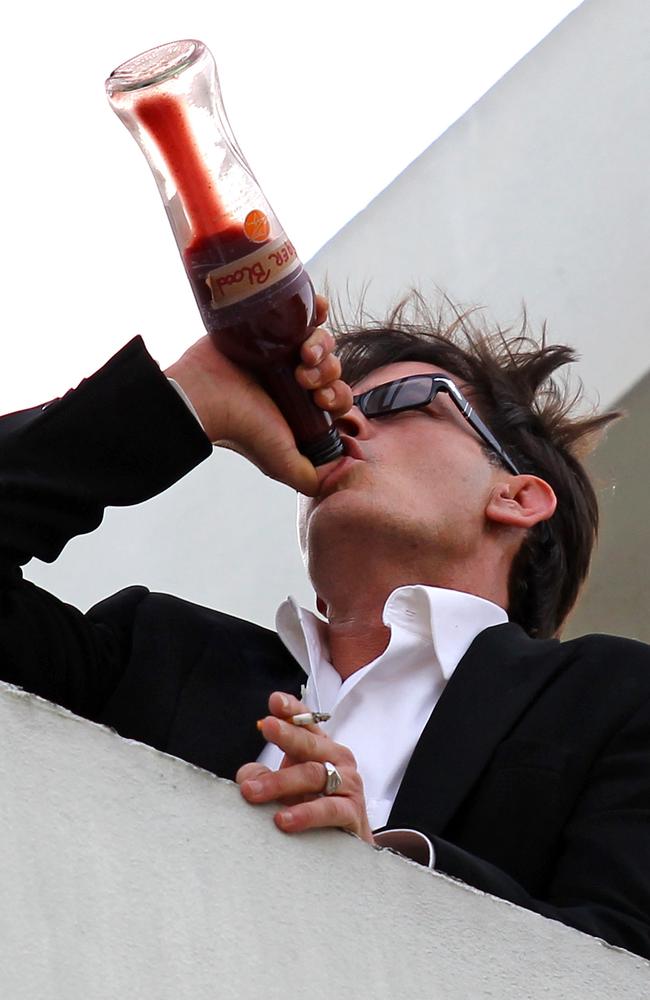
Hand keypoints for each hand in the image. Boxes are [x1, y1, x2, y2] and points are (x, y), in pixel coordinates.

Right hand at [164, 296, 351, 495]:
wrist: (203, 397)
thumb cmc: (240, 429)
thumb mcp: (281, 462)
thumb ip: (309, 476)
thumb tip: (335, 478)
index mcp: (301, 408)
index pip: (338, 397)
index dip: (338, 395)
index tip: (321, 399)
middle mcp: (294, 380)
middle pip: (333, 367)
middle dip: (328, 371)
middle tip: (305, 377)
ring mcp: (281, 352)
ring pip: (322, 341)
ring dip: (321, 346)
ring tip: (301, 354)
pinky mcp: (268, 326)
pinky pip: (305, 312)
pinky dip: (318, 308)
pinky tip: (318, 310)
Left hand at [237, 691, 374, 844]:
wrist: (347, 845)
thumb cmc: (312, 807)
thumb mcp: (285, 787)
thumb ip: (263, 776)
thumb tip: (247, 778)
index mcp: (320, 747)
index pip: (307, 722)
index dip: (292, 710)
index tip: (274, 701)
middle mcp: (337, 759)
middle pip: (310, 743)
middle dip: (287, 733)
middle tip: (265, 726)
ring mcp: (348, 783)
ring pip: (314, 775)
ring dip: (280, 782)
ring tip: (252, 791)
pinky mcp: (352, 812)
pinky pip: (328, 809)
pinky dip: (305, 813)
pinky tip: (283, 820)